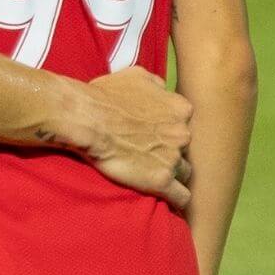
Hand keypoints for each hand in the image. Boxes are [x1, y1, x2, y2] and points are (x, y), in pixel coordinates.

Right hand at [73, 67, 194, 209]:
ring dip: (174, 174)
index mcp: (180, 109)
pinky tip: (167, 198)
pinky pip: (182, 197)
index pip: (186, 124)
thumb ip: (157, 84)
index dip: (170, 131)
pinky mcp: (162, 181)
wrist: (87, 118)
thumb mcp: (135, 75)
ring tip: (154, 175)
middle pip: (187, 149)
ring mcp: (174, 158)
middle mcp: (182, 133)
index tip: (156, 135)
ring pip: (186, 173)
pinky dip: (176, 199)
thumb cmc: (104, 95)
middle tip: (151, 154)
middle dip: (173, 152)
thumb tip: (162, 88)